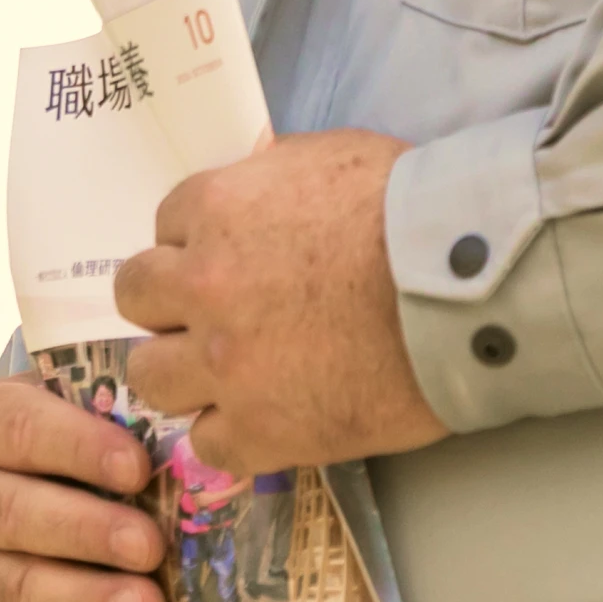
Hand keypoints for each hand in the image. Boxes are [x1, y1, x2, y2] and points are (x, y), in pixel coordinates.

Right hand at [0, 377, 170, 601]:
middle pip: (11, 513)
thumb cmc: (83, 438)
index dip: (78, 447)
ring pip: (13, 588)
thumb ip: (122, 418)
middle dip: (85, 532)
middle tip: (150, 547)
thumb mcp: (90, 410)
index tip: (138, 468)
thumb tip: (185, 442)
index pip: (20, 428)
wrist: (41, 486)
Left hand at [113, 127, 448, 475]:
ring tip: (227, 375)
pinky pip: (207, 444)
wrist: (464, 290)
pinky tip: (265, 420)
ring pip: (151, 376)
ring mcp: (225, 363)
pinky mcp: (261, 430)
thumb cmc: (411, 209)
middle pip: (138, 298)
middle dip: (171, 304)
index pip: (164, 226)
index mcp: (215, 210)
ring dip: (184, 372)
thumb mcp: (329, 157)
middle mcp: (202, 285)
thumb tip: (254, 180)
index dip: (196, 244)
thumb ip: (272, 175)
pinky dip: (232, 433)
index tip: (227, 260)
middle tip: (214, 315)